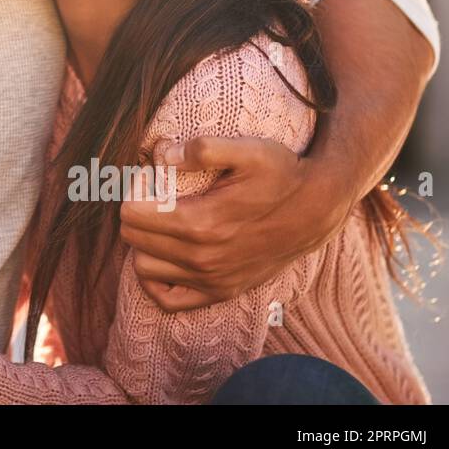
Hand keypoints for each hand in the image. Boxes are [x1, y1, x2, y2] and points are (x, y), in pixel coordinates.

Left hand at [118, 136, 340, 310]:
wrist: (317, 210)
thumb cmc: (282, 175)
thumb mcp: (249, 149)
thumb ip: (203, 148)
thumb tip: (164, 155)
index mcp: (200, 222)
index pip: (131, 213)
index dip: (134, 190)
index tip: (150, 178)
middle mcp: (201, 257)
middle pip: (133, 238)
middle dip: (136, 213)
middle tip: (154, 196)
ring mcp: (211, 279)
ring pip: (142, 267)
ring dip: (144, 243)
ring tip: (161, 222)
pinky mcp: (221, 292)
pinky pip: (166, 300)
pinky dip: (156, 280)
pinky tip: (165, 256)